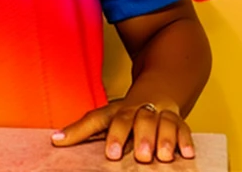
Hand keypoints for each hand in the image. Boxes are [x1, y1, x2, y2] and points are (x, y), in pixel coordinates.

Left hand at [51, 98, 195, 162]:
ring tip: (162, 157)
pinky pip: (183, 127)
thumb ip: (82, 129)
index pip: (115, 121)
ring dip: (164, 139)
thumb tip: (54, 140)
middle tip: (141, 156)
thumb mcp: (104, 116)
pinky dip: (185, 140)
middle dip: (142, 137)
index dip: (114, 137)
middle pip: (141, 121)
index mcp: (121, 111)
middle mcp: (141, 110)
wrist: (159, 84)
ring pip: (164, 122)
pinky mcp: (178, 119)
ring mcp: (161, 113)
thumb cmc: (126, 110)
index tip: (111, 155)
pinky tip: (187, 154)